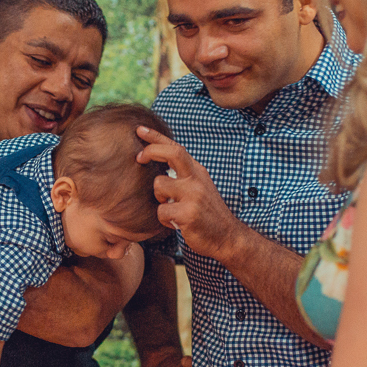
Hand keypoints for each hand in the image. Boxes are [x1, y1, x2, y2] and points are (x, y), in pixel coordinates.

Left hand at [136, 126, 244, 260]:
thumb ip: (183, 175)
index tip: (139, 129)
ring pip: (159, 185)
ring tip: (171, 209)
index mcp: (197, 171)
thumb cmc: (207, 214)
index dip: (156, 137)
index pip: (176, 147)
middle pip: (172, 153)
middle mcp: (197, 179)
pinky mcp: (189, 213)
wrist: (227, 237)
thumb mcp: (199, 188)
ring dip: (159, 198)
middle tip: (139, 158)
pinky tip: (176, 224)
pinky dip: (164, 220)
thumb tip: (160, 164)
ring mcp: (194, 195)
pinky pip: (161, 211)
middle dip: (152, 150)